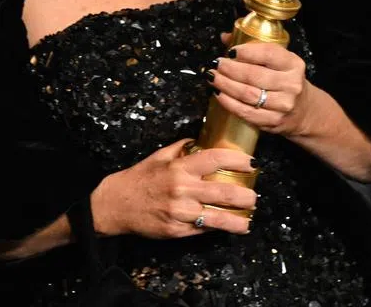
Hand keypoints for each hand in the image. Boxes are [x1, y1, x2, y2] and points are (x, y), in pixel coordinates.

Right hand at [91, 139, 255, 237]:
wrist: (117, 204)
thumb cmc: (140, 178)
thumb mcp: (158, 157)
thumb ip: (180, 148)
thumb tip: (201, 141)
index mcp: (179, 167)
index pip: (215, 159)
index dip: (237, 160)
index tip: (251, 163)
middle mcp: (182, 189)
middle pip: (223, 192)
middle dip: (245, 196)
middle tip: (254, 196)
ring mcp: (180, 212)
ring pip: (217, 217)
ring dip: (238, 220)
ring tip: (248, 219)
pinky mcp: (177, 230)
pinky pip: (202, 229)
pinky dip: (217, 228)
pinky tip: (228, 228)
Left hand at [209, 36, 316, 136]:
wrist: (303, 110)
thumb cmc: (283, 80)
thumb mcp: (276, 61)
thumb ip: (252, 47)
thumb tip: (225, 37)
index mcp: (293, 64)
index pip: (268, 53)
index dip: (246, 51)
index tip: (230, 52)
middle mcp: (291, 84)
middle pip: (253, 75)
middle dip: (229, 69)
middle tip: (216, 64)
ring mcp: (284, 104)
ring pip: (247, 94)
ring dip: (225, 85)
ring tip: (212, 78)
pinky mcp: (274, 120)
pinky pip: (246, 111)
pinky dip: (228, 102)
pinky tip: (219, 94)